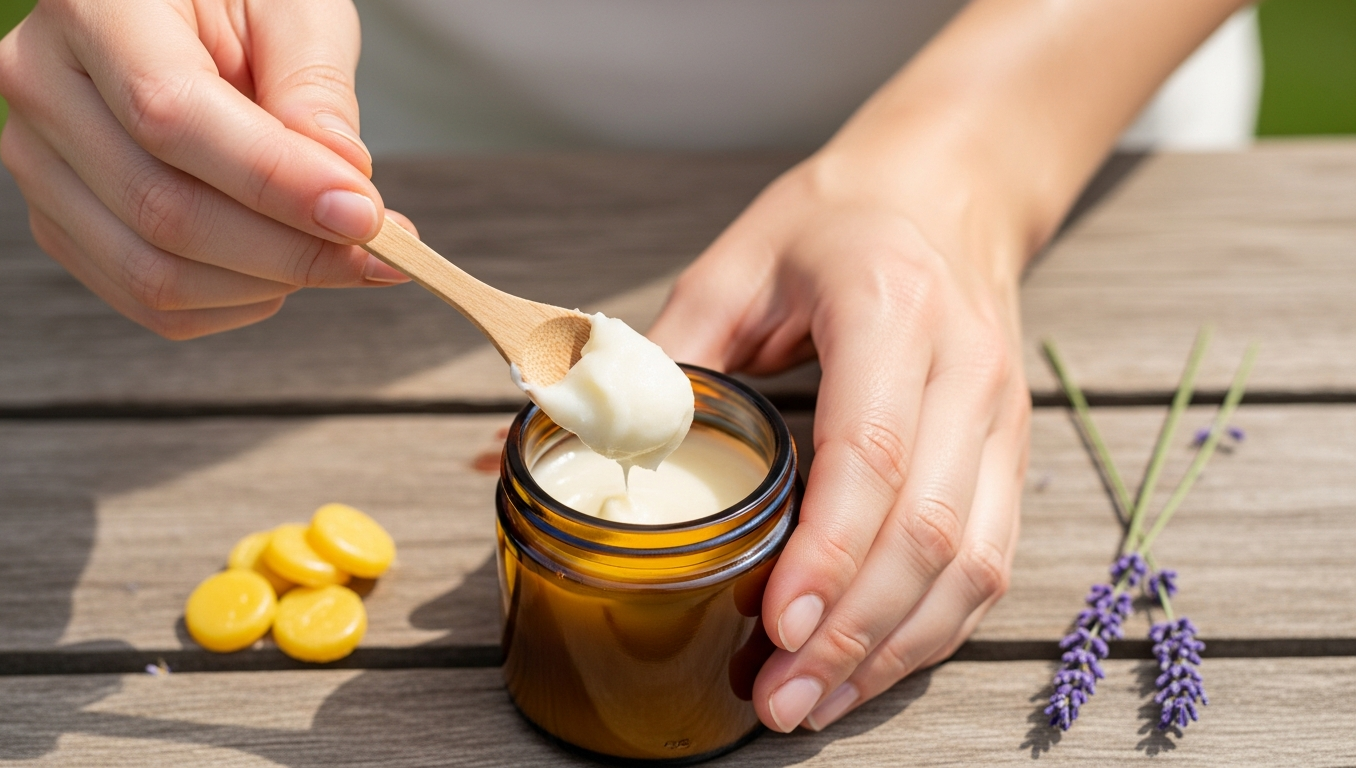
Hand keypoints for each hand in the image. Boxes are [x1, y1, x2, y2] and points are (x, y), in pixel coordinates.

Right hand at [0, 0, 410, 339]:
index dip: (276, 181)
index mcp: (91, 7)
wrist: (182, 14)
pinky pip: (151, 302)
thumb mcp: (294, 8)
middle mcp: (41, 88)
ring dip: (269, 284)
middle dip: (290, 249)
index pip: (172, 118)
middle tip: (382, 249)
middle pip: (163, 211)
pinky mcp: (62, 224)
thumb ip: (315, 88)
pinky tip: (285, 268)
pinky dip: (236, 303)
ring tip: (341, 253)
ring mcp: (38, 165)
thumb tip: (341, 180)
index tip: (366, 214)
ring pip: (154, 274)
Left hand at [649, 147, 1030, 731]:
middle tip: (779, 698)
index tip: (778, 625)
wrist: (948, 192)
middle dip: (853, 632)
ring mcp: (1002, 418)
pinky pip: (990, 561)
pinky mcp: (1011, 453)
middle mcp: (965, 371)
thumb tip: (550, 437)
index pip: (873, 453)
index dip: (828, 553)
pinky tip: (871, 666)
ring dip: (894, 650)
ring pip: (973, 563)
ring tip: (816, 704)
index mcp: (890, 310)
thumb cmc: (835, 225)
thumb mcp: (733, 267)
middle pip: (929, 530)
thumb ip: (657, 359)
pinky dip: (932, 629)